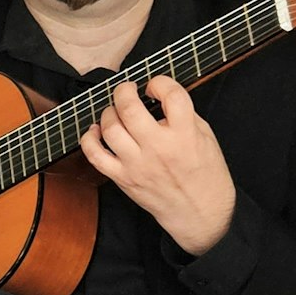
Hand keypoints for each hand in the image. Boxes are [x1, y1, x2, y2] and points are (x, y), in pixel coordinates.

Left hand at [80, 77, 236, 254]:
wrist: (200, 212)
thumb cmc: (205, 175)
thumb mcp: (206, 137)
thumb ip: (184, 115)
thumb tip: (161, 96)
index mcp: (185, 135)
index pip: (171, 95)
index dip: (160, 82)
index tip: (155, 86)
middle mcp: (159, 148)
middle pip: (129, 108)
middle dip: (124, 90)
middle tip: (127, 89)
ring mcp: (137, 164)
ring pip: (110, 128)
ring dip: (108, 112)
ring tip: (116, 111)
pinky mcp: (123, 178)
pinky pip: (95, 156)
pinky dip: (89, 139)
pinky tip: (95, 131)